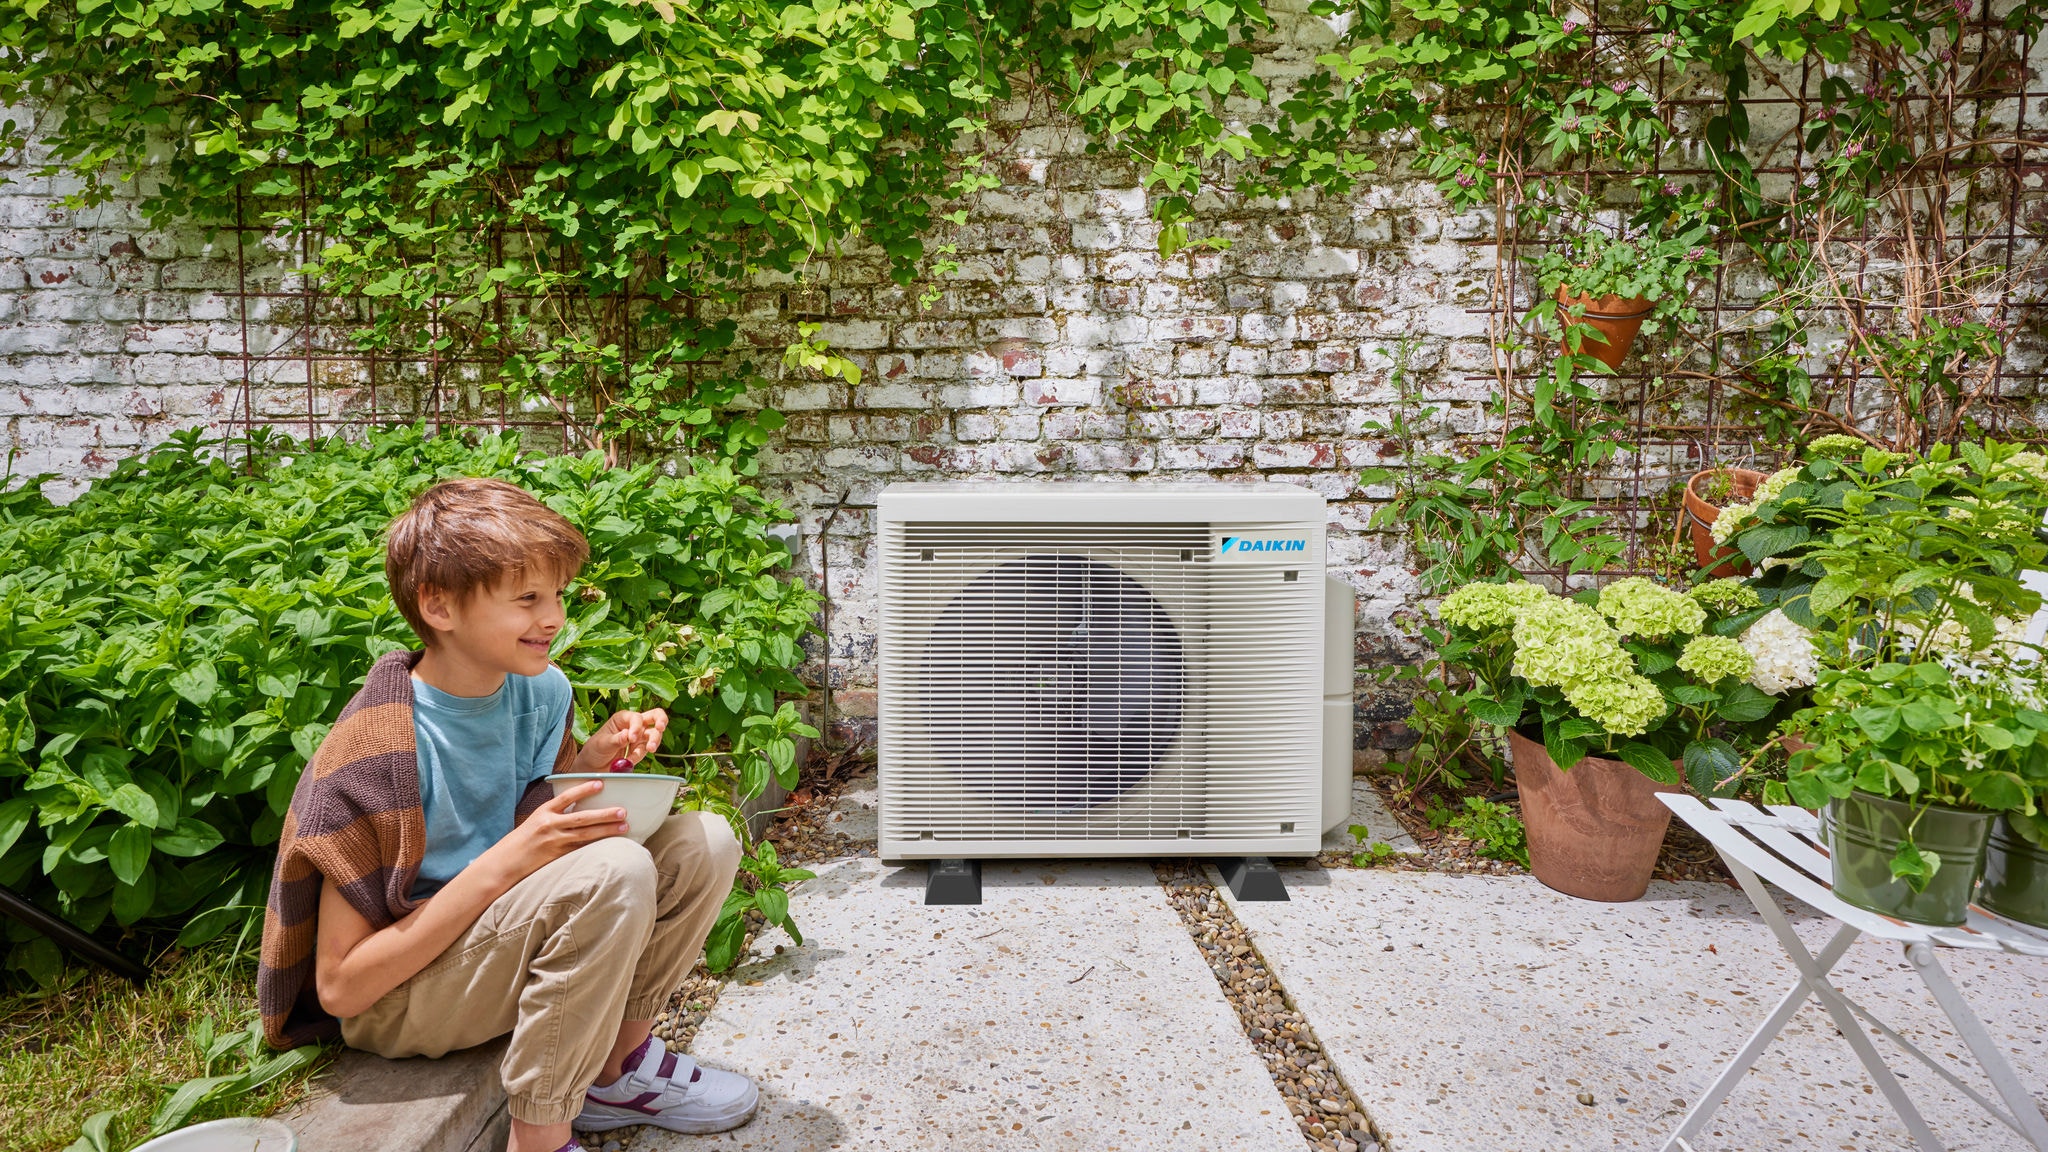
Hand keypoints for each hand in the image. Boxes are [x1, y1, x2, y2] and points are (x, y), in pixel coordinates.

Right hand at [488, 781, 627, 882]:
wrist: (507, 861)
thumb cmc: (525, 838)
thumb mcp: (537, 819)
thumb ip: (557, 812)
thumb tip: (582, 804)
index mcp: (544, 812)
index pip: (566, 797)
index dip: (584, 789)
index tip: (601, 783)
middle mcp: (550, 825)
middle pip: (582, 818)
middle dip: (604, 814)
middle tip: (622, 811)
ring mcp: (555, 842)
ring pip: (585, 835)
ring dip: (606, 830)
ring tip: (624, 826)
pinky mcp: (558, 857)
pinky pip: (581, 849)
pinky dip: (596, 845)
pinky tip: (611, 843)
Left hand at [573, 708, 668, 772]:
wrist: (593, 766)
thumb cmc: (595, 750)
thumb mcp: (602, 744)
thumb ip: (616, 739)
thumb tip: (627, 735)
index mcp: (622, 718)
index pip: (636, 717)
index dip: (637, 726)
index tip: (632, 738)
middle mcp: (633, 725)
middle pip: (655, 716)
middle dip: (661, 721)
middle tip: (660, 728)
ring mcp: (639, 737)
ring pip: (654, 734)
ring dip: (654, 741)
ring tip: (651, 749)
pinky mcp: (640, 749)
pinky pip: (646, 750)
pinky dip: (640, 756)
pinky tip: (630, 760)